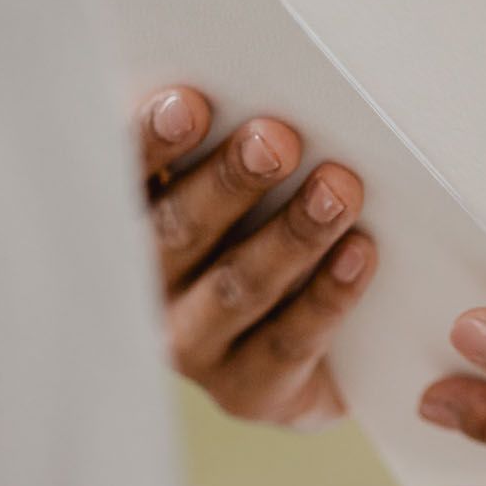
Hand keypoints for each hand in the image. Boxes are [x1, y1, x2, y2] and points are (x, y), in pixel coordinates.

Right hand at [135, 85, 375, 429]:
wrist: (313, 350)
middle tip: (277, 139)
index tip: (189, 102)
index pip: (123, 176)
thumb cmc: (260, 227)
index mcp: (126, 222)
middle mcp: (144, 291)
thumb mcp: (233, 183)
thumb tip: (266, 93)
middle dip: (230, 182)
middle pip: (179, 232)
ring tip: (338, 189)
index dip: (151, 141)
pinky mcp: (246, 393)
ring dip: (291, 234)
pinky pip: (289, 340)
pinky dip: (328, 294)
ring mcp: (193, 348)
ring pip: (239, 286)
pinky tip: (361, 252)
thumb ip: (228, 140)